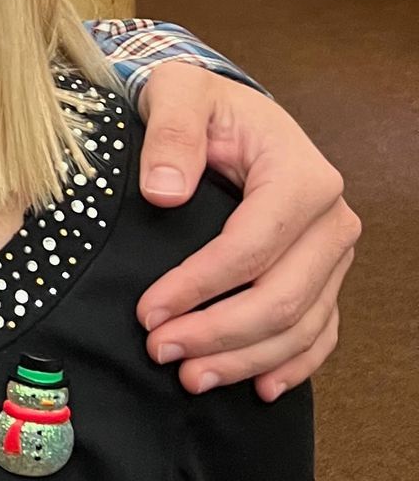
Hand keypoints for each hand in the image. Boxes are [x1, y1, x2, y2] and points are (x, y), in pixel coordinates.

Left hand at [134, 64, 356, 399]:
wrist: (228, 112)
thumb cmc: (202, 103)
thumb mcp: (178, 93)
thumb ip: (171, 133)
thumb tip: (164, 191)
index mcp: (301, 175)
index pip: (251, 247)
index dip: (199, 286)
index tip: (148, 312)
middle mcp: (331, 219)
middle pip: (282, 297)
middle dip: (219, 334)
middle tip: (161, 352)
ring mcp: (333, 253)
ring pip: (301, 326)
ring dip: (247, 360)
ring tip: (191, 377)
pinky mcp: (326, 275)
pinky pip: (322, 332)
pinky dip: (293, 364)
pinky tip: (260, 387)